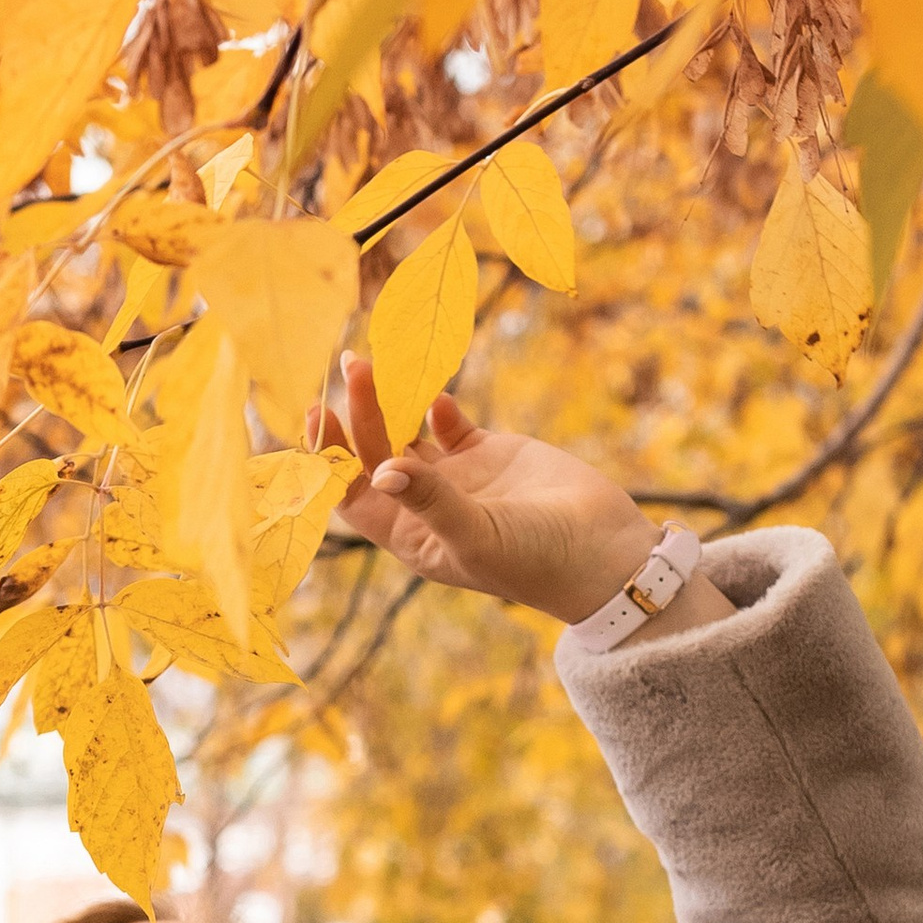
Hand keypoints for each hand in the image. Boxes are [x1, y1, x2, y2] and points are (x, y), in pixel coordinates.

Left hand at [314, 358, 726, 632]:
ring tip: (372, 360)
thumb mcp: (478, 535)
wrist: (606, 553)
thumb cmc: (538, 561)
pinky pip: (451, 426)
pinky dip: (438, 407)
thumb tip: (381, 470)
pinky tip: (437, 393)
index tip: (315, 415)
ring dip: (391, 401)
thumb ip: (431, 500)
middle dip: (359, 414)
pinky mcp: (490, 455)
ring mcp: (457, 479)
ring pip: (408, 433)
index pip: (353, 492)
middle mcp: (425, 506)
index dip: (329, 457)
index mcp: (411, 536)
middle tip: (352, 365)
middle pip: (376, 453)